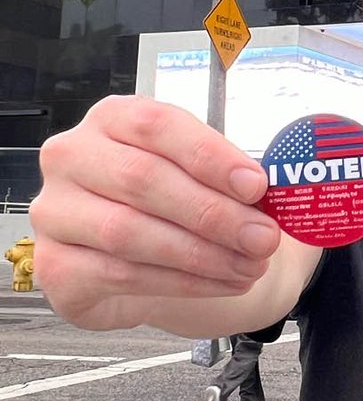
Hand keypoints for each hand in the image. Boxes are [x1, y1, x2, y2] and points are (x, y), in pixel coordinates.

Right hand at [30, 96, 277, 328]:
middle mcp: (72, 157)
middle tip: (262, 237)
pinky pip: (119, 274)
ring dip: (200, 254)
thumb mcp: (200, 173)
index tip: (257, 185)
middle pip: (142, 179)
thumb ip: (228, 176)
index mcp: (111, 119)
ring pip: (128, 232)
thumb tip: (270, 191)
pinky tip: (219, 282)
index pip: (157, 126)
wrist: (137, 256)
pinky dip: (180, 282)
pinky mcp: (53, 266)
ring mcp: (54, 212)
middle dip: (212, 213)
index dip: (210, 156)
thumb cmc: (170, 201)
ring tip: (249, 265)